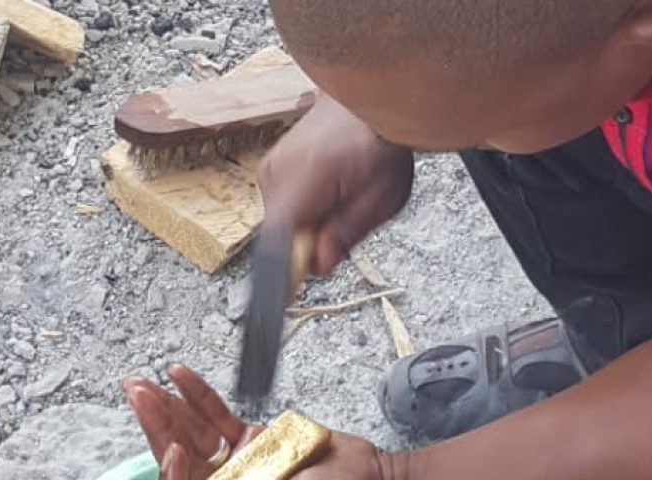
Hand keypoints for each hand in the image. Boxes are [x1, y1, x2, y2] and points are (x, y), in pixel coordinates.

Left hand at [122, 364, 396, 479]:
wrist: (366, 474)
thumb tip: (194, 474)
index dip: (171, 468)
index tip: (169, 448)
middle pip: (180, 451)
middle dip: (155, 422)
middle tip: (135, 393)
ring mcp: (236, 459)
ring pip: (193, 430)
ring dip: (169, 405)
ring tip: (145, 382)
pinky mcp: (251, 438)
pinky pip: (219, 415)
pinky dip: (199, 395)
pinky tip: (180, 375)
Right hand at [258, 93, 413, 274]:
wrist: (365, 97)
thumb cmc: (380, 139)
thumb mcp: (383, 196)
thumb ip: (348, 232)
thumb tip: (320, 263)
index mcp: (303, 179)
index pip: (276, 244)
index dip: (287, 271)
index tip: (298, 283)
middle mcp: (276, 174)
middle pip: (281, 238)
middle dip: (314, 241)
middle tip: (348, 216)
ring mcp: (269, 169)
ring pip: (283, 224)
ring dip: (312, 222)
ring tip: (341, 194)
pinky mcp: (269, 168)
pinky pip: (283, 206)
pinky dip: (305, 207)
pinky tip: (328, 187)